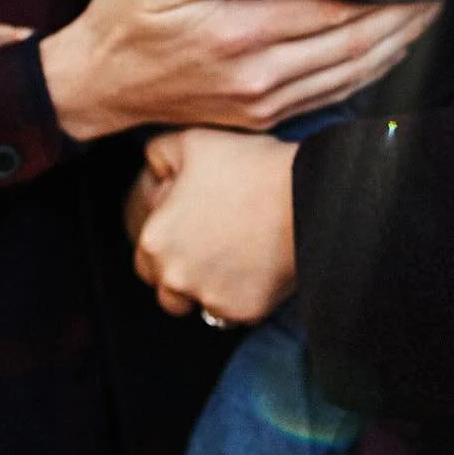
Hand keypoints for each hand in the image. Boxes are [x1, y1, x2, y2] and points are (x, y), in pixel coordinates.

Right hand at [39, 0, 437, 141]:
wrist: (93, 90)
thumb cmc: (123, 23)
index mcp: (238, 37)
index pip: (331, 11)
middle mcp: (259, 78)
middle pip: (353, 47)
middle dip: (403, 19)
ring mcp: (264, 105)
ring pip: (350, 76)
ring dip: (396, 48)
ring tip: (430, 18)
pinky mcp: (262, 119)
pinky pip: (331, 96)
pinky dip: (368, 74)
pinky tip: (390, 53)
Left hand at [132, 127, 298, 321]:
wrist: (307, 194)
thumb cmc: (250, 166)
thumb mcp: (193, 142)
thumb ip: (158, 157)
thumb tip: (151, 170)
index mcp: (155, 240)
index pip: (145, 257)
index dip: (168, 239)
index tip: (192, 225)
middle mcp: (174, 278)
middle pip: (167, 288)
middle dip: (183, 270)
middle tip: (215, 242)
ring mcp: (210, 299)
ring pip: (199, 303)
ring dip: (208, 288)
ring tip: (236, 256)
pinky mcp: (244, 311)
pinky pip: (235, 312)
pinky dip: (243, 293)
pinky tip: (259, 265)